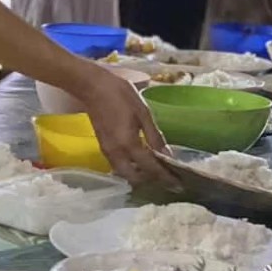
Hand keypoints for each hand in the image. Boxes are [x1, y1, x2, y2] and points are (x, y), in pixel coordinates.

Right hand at [75, 65, 173, 187]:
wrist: (93, 87)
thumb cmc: (121, 95)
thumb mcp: (144, 113)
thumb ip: (155, 136)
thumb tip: (167, 155)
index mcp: (129, 144)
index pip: (150, 168)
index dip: (165, 177)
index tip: (178, 184)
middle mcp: (117, 153)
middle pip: (135, 178)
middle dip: (151, 180)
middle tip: (167, 176)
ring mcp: (107, 152)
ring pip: (125, 174)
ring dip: (140, 175)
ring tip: (156, 169)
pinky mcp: (103, 148)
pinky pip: (119, 166)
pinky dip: (131, 168)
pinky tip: (141, 160)